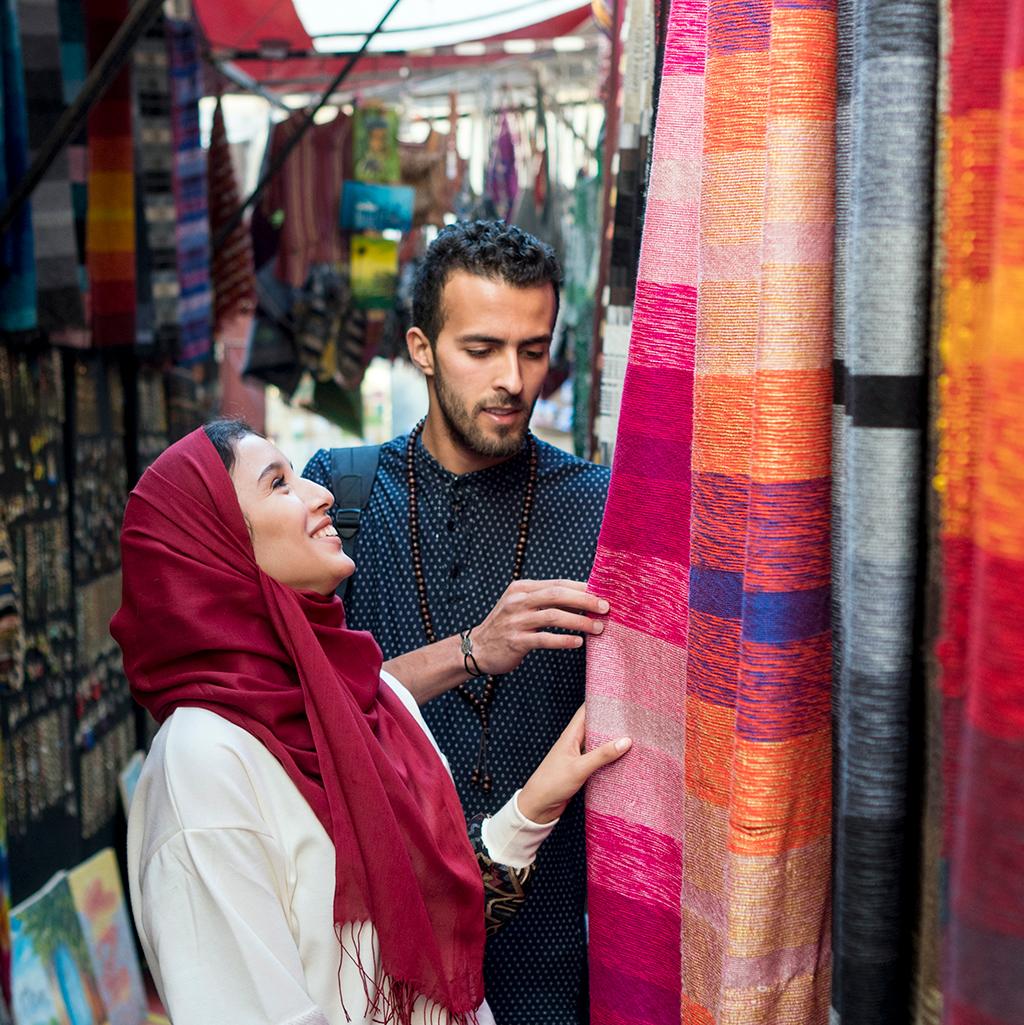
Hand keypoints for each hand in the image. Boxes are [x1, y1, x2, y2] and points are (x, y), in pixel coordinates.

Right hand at [469, 580, 609, 676]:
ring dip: (579, 621)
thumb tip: (584, 600)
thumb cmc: (507, 626)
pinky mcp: (515, 641)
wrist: (477, 648)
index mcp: (522, 588)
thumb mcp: (522, 606)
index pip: (557, 583)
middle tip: (605, 607)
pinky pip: (544, 639)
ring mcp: (515, 621)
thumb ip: (547, 601)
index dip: (582, 587)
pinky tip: (578, 643)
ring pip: (553, 616)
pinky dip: (564, 640)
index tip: (602, 593)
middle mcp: (518, 601)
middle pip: (557, 595)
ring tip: (597, 627)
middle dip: (585, 600)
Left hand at [518, 706, 630, 823]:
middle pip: (595, 726)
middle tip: (633, 718)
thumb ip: (602, 755)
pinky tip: (622, 760)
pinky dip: (609, 758)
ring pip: (598, 743)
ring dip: (612, 741)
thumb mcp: (579, 768)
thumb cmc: (552, 783)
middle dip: (611, 722)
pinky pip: (598, 759)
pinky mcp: (581, 769)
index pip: (586, 711)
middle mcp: (574, 742)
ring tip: (634, 737)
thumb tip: (626, 741)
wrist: (538, 806)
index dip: (600, 702)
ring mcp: (578, 756)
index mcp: (571, 735)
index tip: (618, 697)